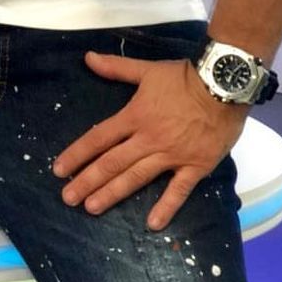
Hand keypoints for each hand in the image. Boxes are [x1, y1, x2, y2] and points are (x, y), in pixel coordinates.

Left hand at [51, 51, 246, 230]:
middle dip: (88, 181)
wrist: (223, 87)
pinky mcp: (195, 166)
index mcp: (134, 117)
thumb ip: (115, 67)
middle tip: (68, 197)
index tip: (59, 169)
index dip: (77, 154)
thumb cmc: (182, 78)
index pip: (99, 138)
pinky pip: (178, 190)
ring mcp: (171, 155)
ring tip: (92, 208)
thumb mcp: (146, 69)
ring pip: (136, 178)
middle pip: (112, 163)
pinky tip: (152, 224)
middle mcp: (148, 139)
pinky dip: (166, 207)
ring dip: (113, 194)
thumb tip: (87, 57)